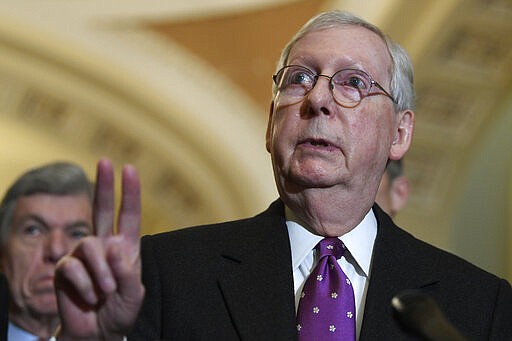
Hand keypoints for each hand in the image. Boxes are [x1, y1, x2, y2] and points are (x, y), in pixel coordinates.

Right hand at [54, 158, 144, 339]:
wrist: (98, 332)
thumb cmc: (119, 310)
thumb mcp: (133, 295)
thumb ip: (127, 273)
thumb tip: (114, 246)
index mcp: (125, 247)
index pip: (129, 215)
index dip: (130, 193)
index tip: (129, 169)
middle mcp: (104, 245)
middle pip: (102, 209)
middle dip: (104, 185)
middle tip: (104, 161)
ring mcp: (82, 256)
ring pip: (88, 245)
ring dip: (100, 271)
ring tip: (105, 292)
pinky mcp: (64, 269)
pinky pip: (72, 267)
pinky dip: (84, 284)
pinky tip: (88, 297)